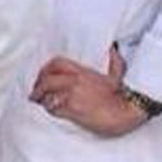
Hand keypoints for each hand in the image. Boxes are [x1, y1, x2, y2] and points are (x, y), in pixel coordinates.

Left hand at [29, 47, 147, 137]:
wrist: (126, 112)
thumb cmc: (123, 95)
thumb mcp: (118, 72)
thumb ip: (113, 59)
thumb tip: (113, 48)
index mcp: (83, 71)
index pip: (56, 63)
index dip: (45, 69)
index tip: (41, 76)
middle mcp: (74, 81)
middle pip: (47, 80)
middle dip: (38, 86)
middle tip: (35, 93)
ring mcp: (72, 95)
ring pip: (47, 95)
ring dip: (42, 99)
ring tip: (40, 103)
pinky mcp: (72, 109)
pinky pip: (53, 108)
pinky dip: (50, 109)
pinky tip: (51, 111)